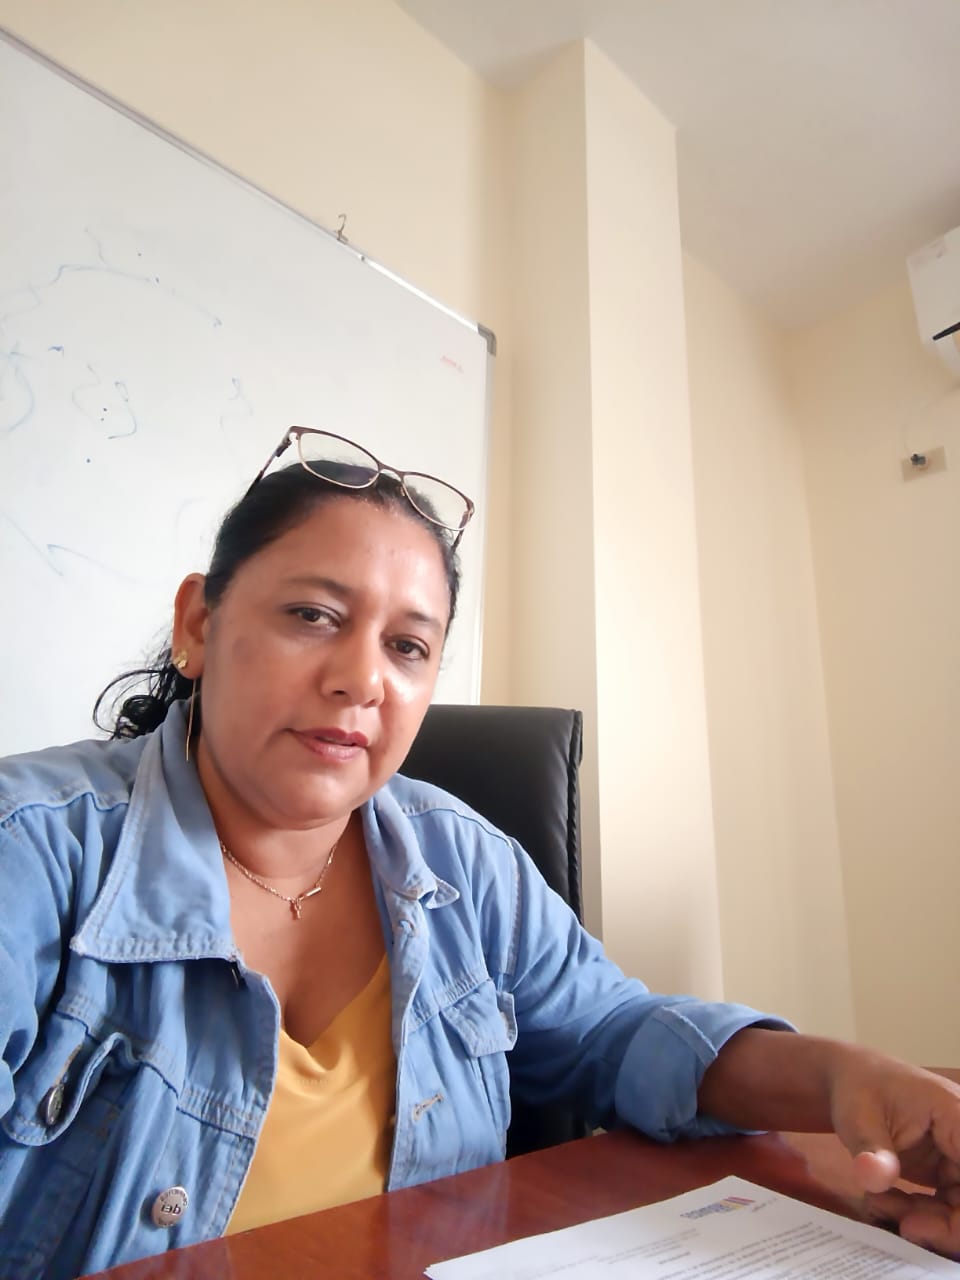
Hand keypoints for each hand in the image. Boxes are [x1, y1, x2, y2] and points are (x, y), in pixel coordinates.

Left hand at [829, 1047, 959, 1253]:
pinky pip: (949, 1207)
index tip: (922, 1227)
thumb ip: (872, 1152)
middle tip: (903, 1226)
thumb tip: (874, 1179)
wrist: (850, 1082)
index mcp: (958, 1118)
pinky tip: (886, 1203)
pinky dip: (922, 1215)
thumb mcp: (858, 1119)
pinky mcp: (951, 1172)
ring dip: (928, 1222)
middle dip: (945, 1226)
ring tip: (880, 1205)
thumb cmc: (857, 1090)